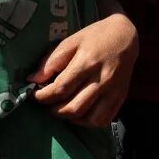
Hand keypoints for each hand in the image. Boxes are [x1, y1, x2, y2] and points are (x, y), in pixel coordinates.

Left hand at [30, 12, 137, 127]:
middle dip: (53, 110)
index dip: (43, 96)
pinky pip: (102, 120)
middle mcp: (102, 80)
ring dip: (70, 118)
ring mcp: (113, 91)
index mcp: (87, 62)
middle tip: (46, 105)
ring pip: (88, 118)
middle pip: (73, 107)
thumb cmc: (95, 37)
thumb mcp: (71, 41)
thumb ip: (52, 61)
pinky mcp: (120, 98)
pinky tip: (78, 114)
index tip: (34, 96)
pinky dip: (87, 122)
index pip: (61, 88)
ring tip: (61, 110)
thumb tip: (33, 80)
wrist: (125, 36)